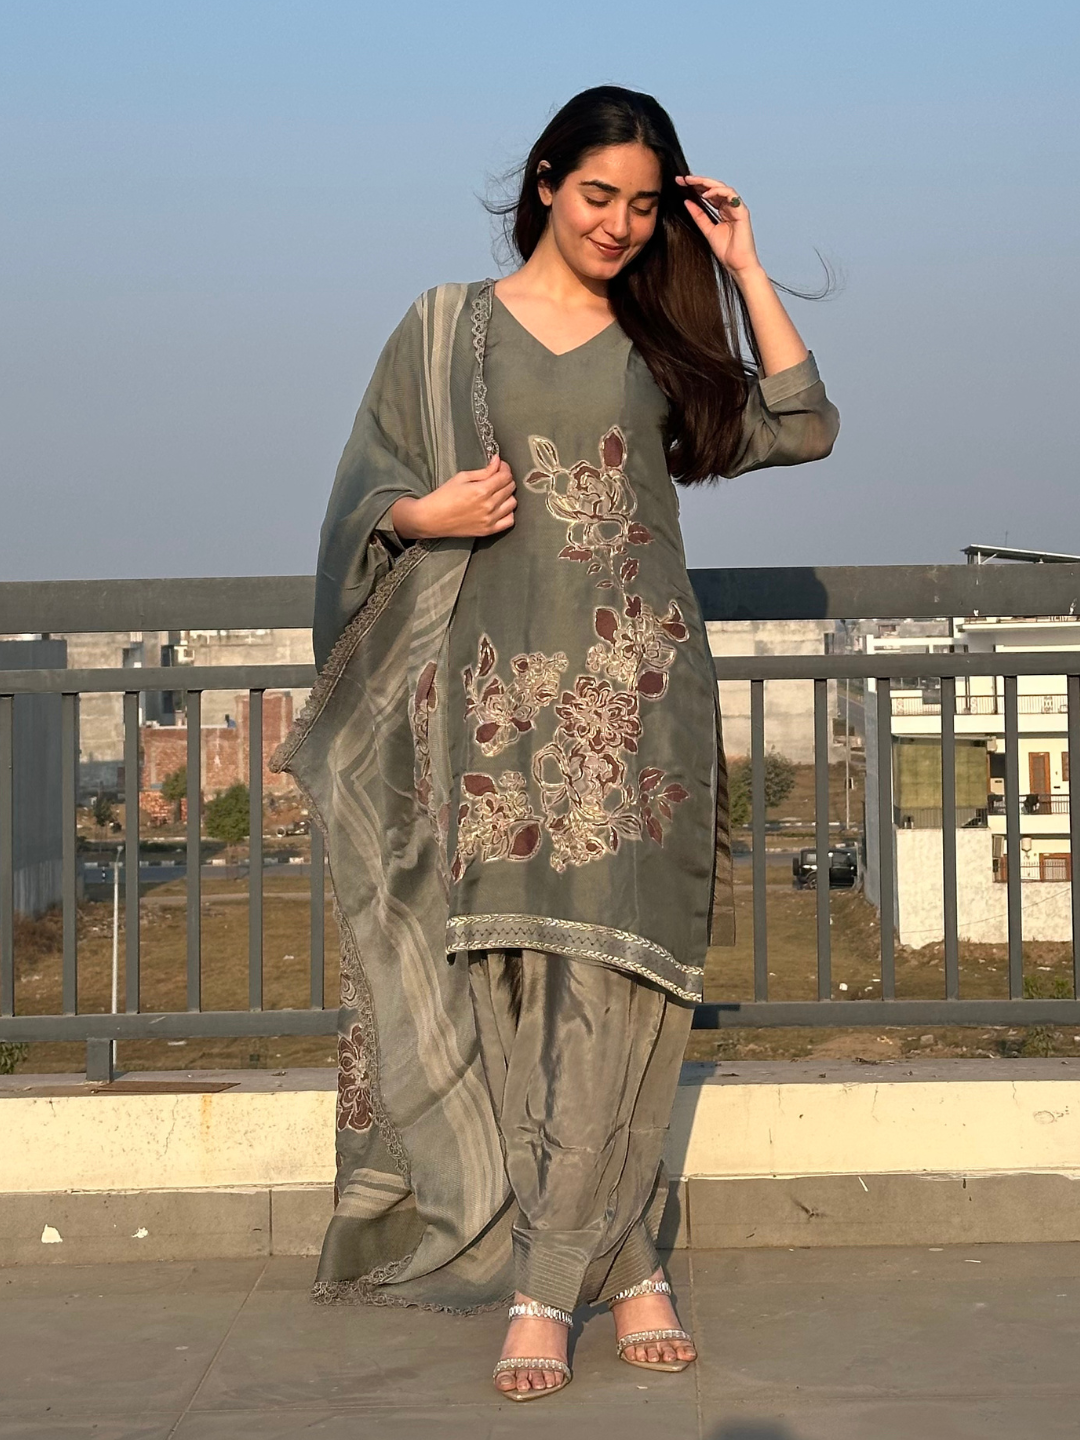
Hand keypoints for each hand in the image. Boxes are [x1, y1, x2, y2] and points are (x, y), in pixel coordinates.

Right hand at [391, 454, 515, 538]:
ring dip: (508, 495)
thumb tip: (497, 462)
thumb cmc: (443, 497)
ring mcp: (490, 519)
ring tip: (498, 493)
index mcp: (481, 490)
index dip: (505, 468)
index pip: (505, 476)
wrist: (431, 518)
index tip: (500, 467)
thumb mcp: (462, 478)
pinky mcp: (488, 530)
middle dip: (506, 479)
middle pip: (510, 488)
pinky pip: (509, 521)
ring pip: (512, 503)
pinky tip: (500, 508)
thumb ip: (484, 471)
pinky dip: (508, 513)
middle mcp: (488, 505)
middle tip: (497, 477)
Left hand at [676, 175, 760, 276]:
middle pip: (714, 188)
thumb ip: (698, 216)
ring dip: (706, 183)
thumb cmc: (727, 251)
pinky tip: (706, 194)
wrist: (737, 264)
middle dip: (698, 181)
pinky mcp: (742, 211)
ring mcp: (737, 208)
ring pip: (722, 187)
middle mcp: (730, 207)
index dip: (695, 187)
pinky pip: (730, 195)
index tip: (680, 183)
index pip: (708, 194)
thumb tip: (687, 202)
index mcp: (722, 211)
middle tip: (683, 179)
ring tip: (692, 182)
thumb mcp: (707, 230)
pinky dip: (718, 192)